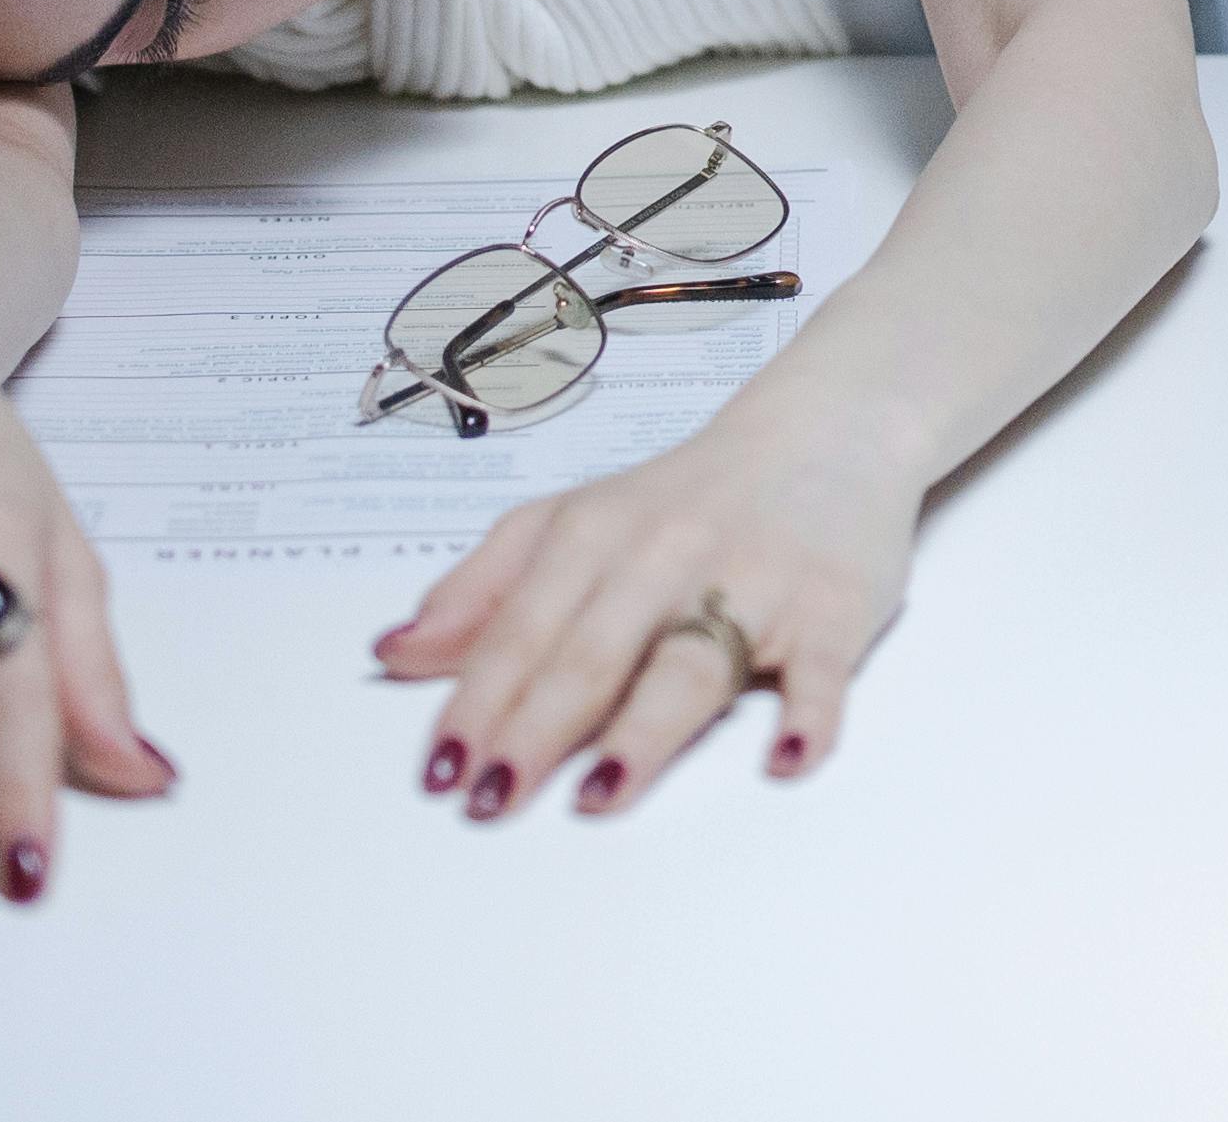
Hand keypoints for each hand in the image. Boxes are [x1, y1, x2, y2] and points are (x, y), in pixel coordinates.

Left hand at [373, 408, 922, 822]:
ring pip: (694, 664)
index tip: (441, 772)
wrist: (832, 428)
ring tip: (599, 793)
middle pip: (593, 654)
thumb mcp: (574, 519)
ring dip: (646, 731)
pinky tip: (782, 760)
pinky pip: (824, 671)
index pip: (523, 630)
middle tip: (490, 801)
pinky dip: (808, 716)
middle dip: (537, 730)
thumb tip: (393, 654)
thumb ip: (484, 587)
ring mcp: (756, 584)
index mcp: (598, 533)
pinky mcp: (834, 610)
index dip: (478, 702)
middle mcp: (670, 556)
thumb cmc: (689, 497)